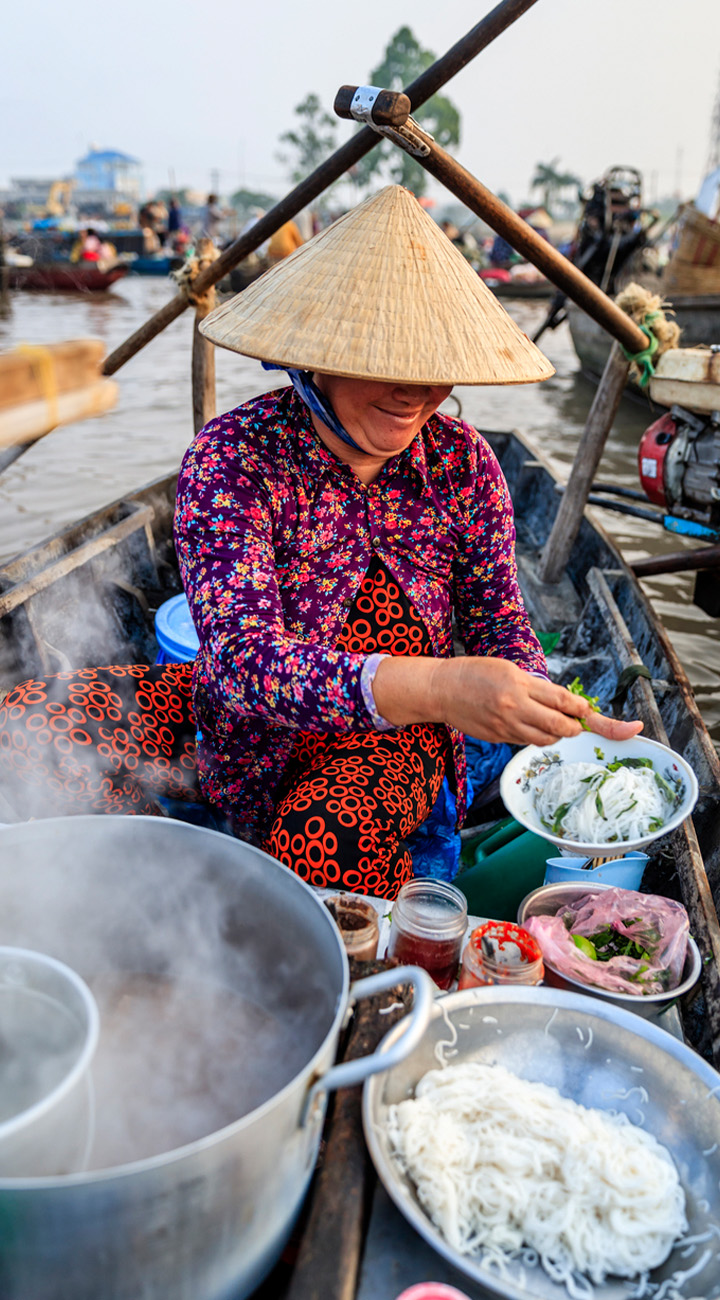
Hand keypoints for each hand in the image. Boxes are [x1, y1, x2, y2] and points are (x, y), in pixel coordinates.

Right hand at [373, 655, 642, 747]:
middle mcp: (515, 707)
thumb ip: (538, 689)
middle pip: (561, 727)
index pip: (564, 702)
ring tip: (554, 723)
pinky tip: (528, 725)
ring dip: (557, 733)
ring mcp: (505, 726)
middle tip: (580, 722)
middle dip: (575, 726)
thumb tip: (569, 706)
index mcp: (520, 685)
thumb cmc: (475, 673)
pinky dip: (535, 736)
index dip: (585, 711)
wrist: (440, 689)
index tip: (599, 716)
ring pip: (547, 739)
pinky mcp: (497, 738)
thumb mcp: (509, 670)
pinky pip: (527, 742)